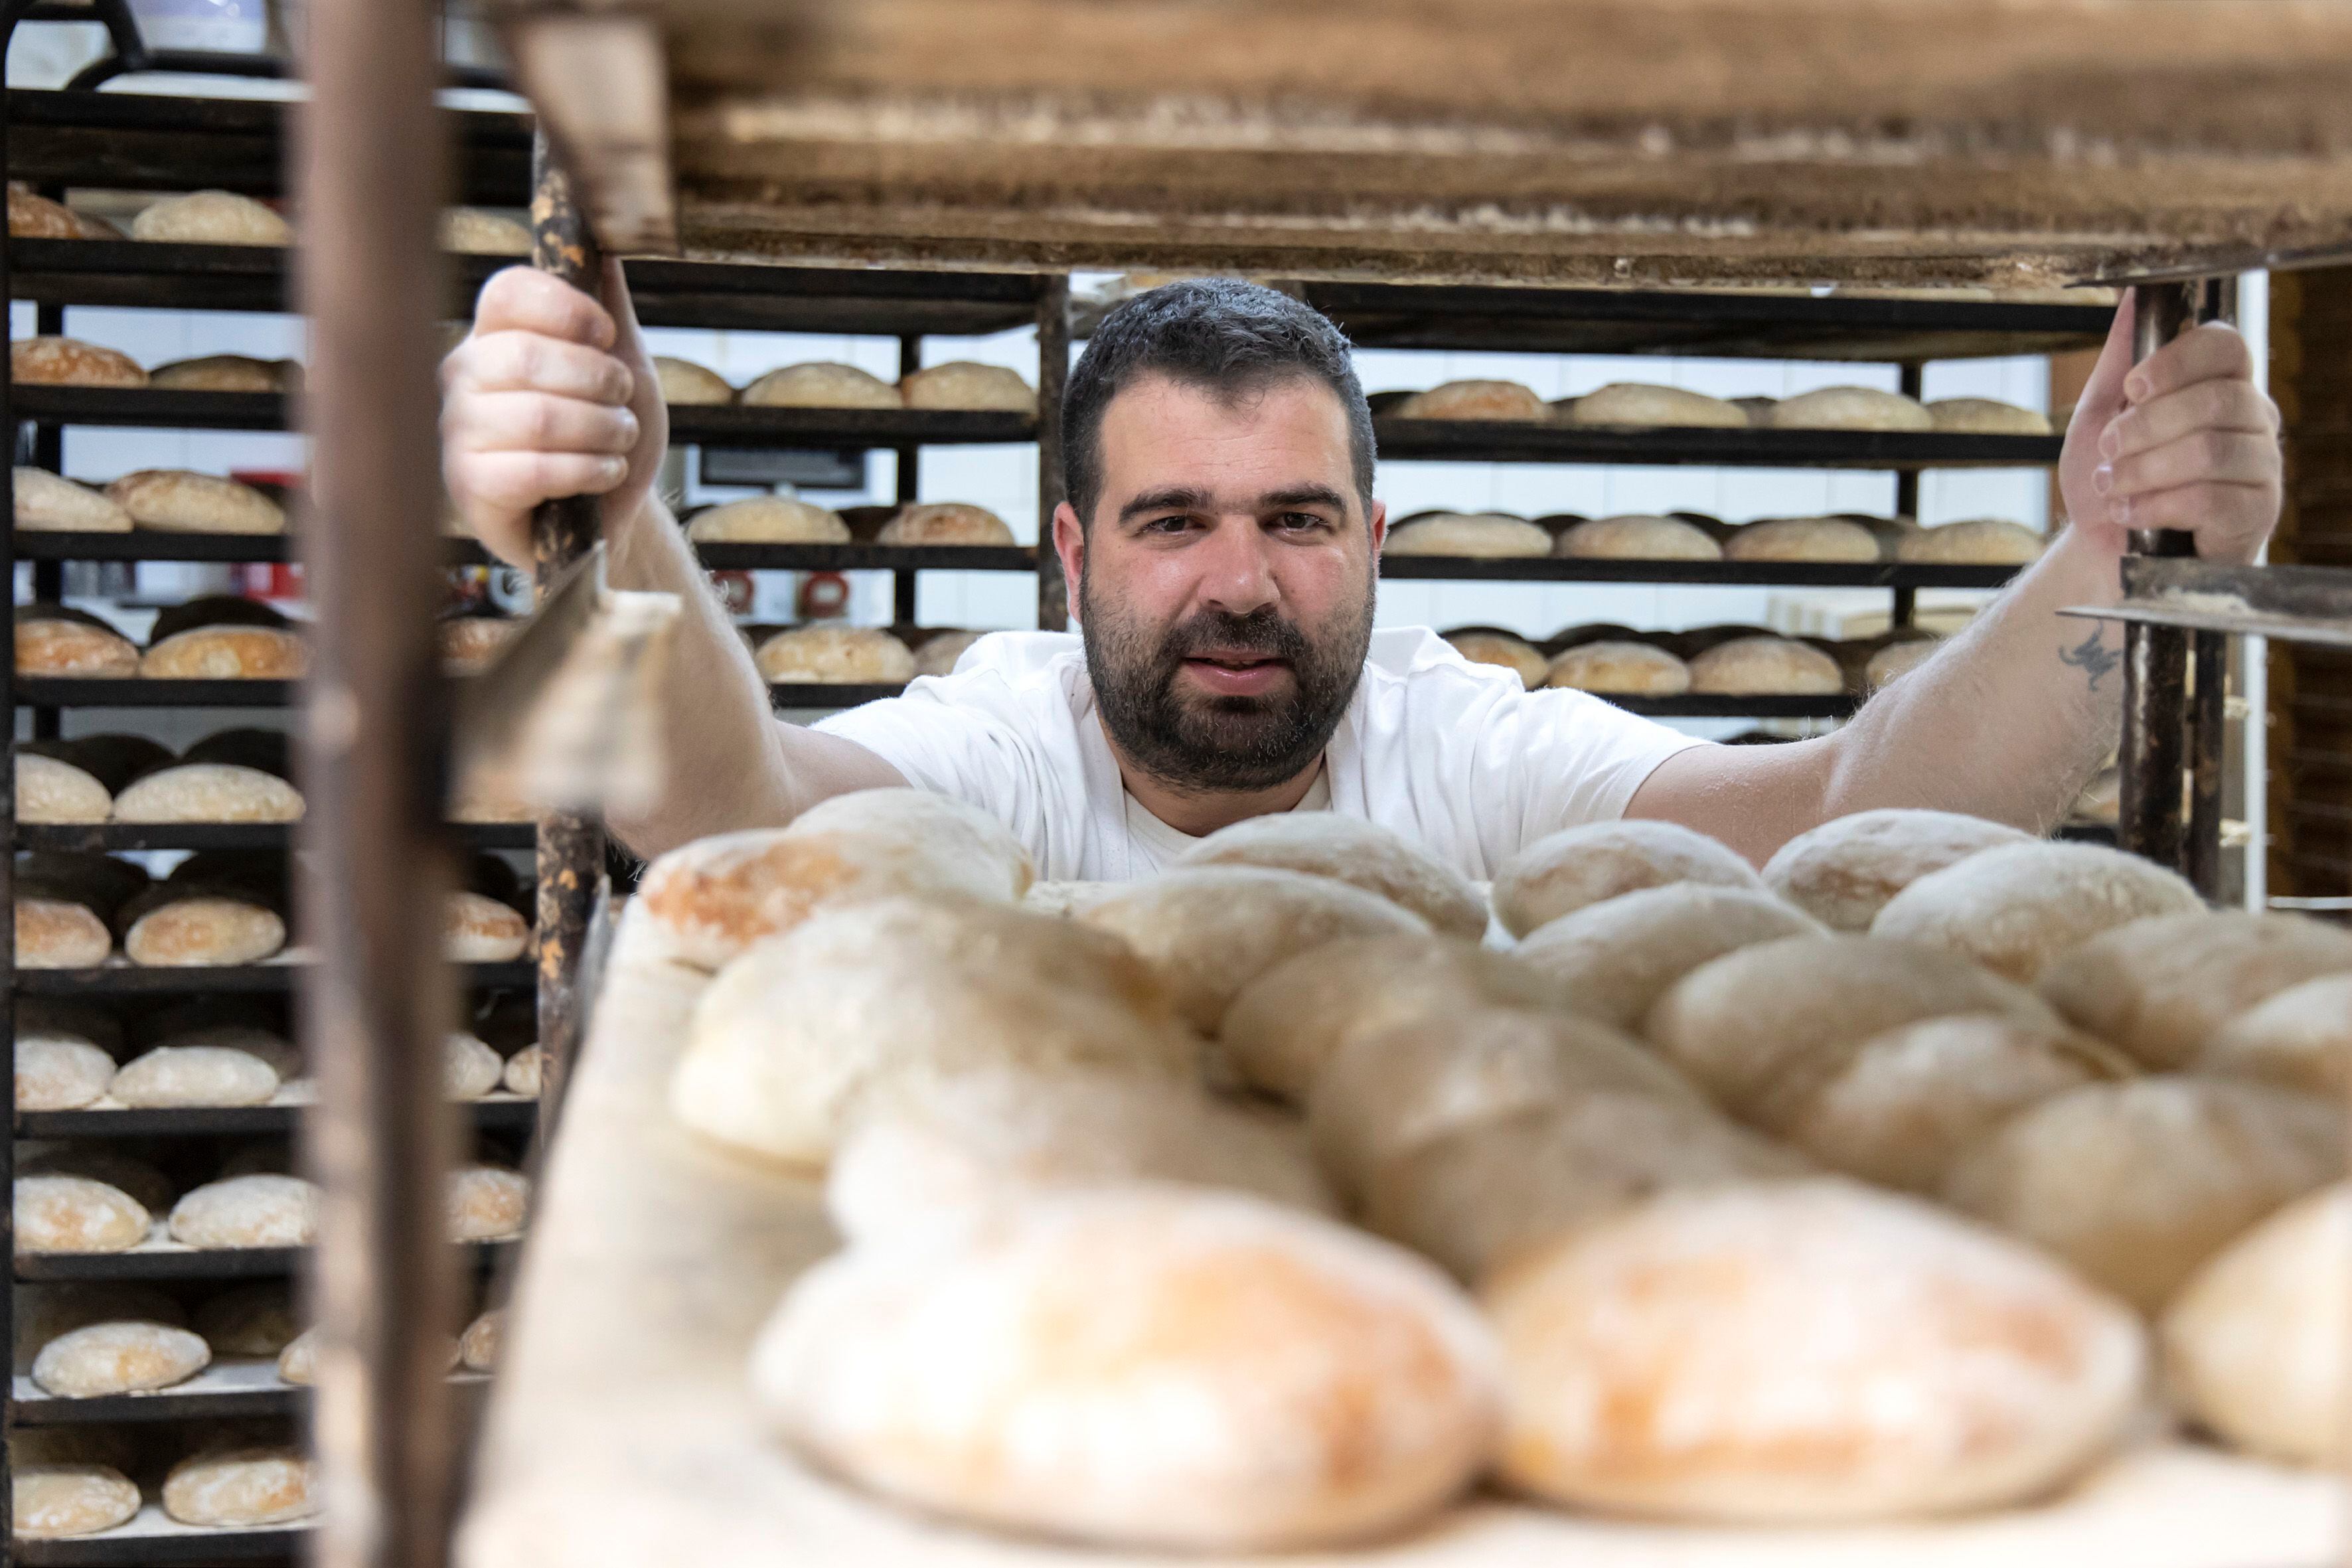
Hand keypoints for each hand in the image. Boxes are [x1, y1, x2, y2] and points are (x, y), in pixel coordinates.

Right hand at [439, 258, 666, 569]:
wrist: (610, 515)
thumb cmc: (607, 435)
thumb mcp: (623, 364)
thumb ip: (610, 305)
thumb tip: (605, 238)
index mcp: (496, 334)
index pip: (509, 291)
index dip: (568, 309)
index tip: (607, 336)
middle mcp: (464, 374)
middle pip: (527, 355)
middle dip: (599, 381)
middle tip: (623, 402)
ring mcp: (458, 430)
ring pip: (536, 416)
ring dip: (602, 431)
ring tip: (619, 441)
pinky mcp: (469, 486)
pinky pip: (533, 469)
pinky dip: (588, 471)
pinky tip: (603, 474)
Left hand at [2059, 293, 2281, 565]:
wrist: (2101, 553)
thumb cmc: (2108, 482)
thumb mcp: (2098, 415)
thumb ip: (2118, 358)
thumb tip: (2132, 293)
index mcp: (2219, 384)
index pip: (2226, 345)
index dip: (2177, 361)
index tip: (2131, 387)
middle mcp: (2252, 418)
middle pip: (2216, 400)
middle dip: (2145, 427)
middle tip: (2108, 450)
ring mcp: (2260, 466)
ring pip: (2211, 450)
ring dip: (2145, 470)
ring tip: (2112, 486)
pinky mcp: (2256, 513)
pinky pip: (2211, 498)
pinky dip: (2155, 505)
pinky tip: (2129, 513)